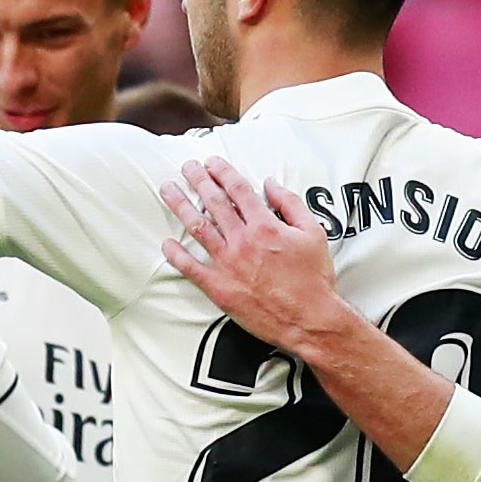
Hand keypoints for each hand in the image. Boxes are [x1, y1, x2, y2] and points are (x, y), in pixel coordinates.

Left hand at [160, 158, 370, 369]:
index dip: (222, 172)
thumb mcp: (313, 233)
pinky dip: (176, 255)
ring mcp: (228, 264)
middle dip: (198, 180)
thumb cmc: (313, 280)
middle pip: (214, 202)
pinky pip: (191, 268)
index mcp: (265, 225)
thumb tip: (272, 185)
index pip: (237, 189)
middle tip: (187, 167)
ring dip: (180, 206)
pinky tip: (166, 244)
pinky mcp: (220, 287)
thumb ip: (291, 205)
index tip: (211, 162)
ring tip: (168, 190)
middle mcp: (243, 241)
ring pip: (198, 227)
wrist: (309, 319)